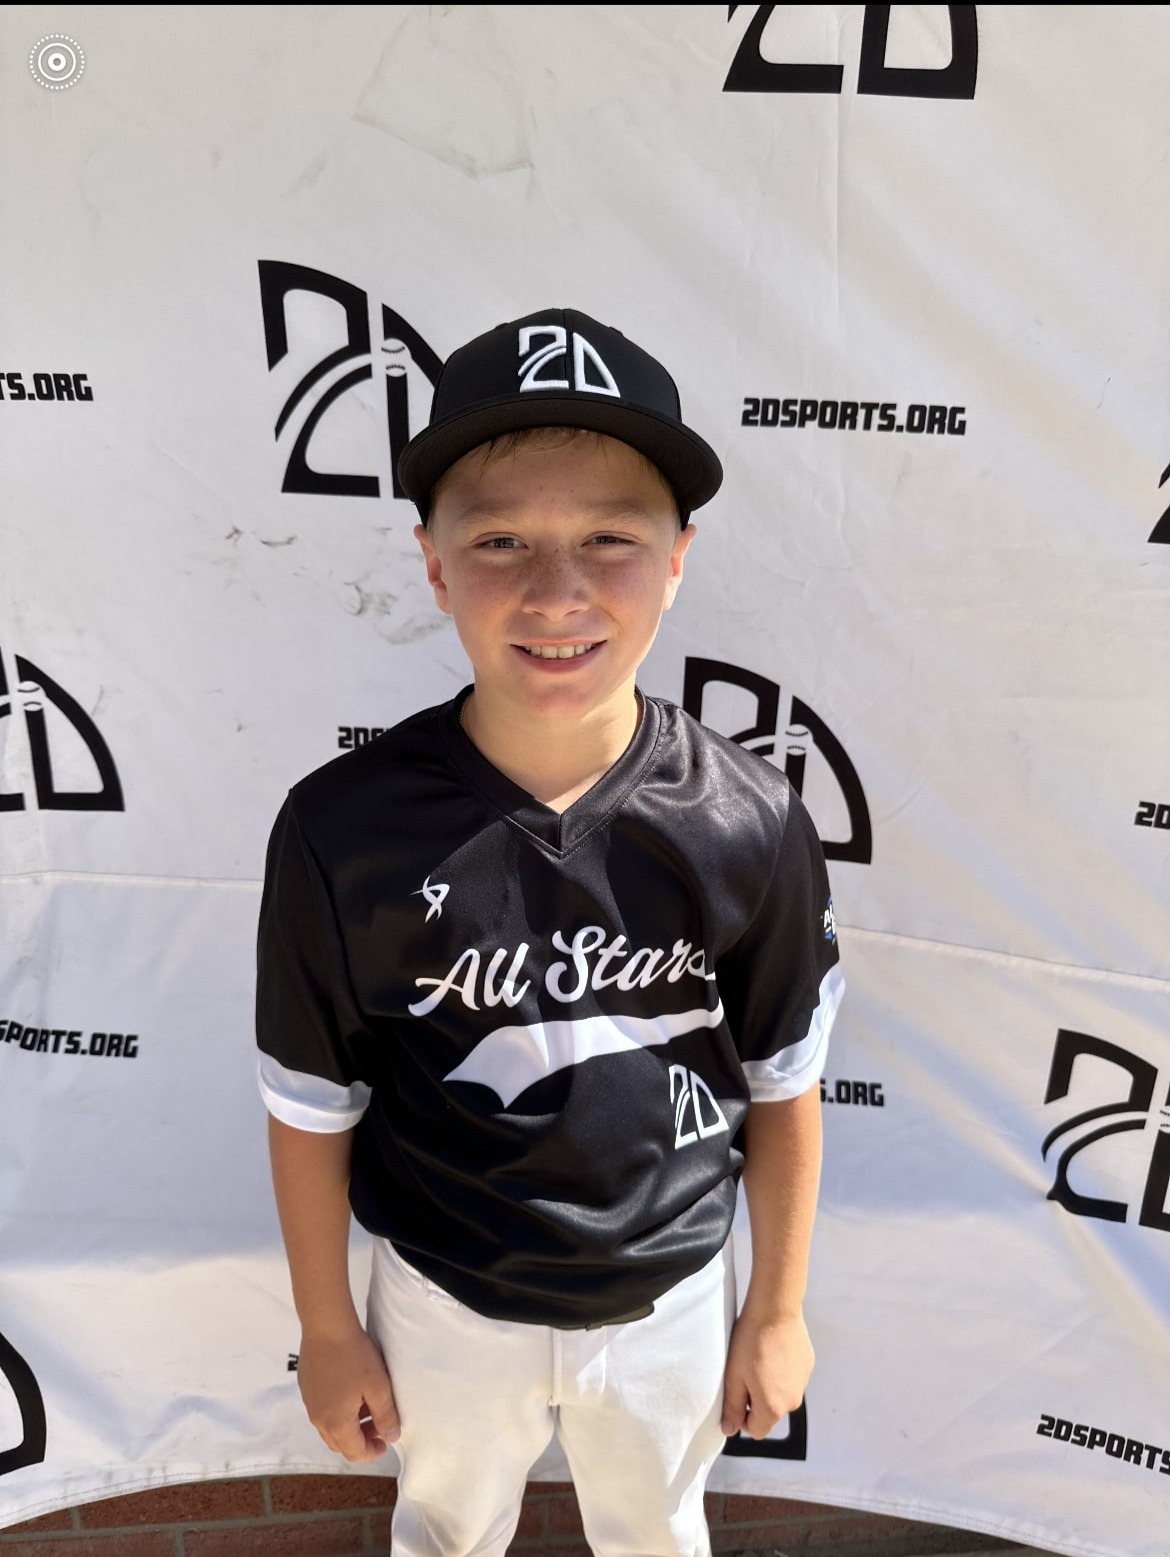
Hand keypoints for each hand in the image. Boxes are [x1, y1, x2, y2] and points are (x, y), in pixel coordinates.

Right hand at [296, 1325, 399, 1461]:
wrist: (326, 1326)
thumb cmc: (355, 1356)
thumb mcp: (379, 1387)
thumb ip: (386, 1415)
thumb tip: (392, 1437)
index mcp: (336, 1423)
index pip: (354, 1453)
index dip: (373, 1452)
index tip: (386, 1441)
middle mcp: (318, 1419)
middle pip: (340, 1444)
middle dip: (361, 1440)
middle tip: (379, 1424)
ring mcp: (309, 1404)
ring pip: (330, 1428)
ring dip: (349, 1426)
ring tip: (367, 1406)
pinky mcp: (306, 1388)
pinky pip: (322, 1411)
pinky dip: (338, 1412)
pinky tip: (350, 1392)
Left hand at [720, 1309, 813, 1439]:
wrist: (775, 1309)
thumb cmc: (751, 1341)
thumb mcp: (734, 1376)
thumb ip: (732, 1407)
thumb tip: (729, 1430)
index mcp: (773, 1408)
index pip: (756, 1430)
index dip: (742, 1416)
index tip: (736, 1394)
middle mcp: (793, 1401)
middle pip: (770, 1413)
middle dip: (756, 1400)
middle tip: (745, 1373)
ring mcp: (803, 1383)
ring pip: (782, 1395)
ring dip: (770, 1385)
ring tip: (759, 1359)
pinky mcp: (807, 1366)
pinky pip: (792, 1378)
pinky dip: (782, 1371)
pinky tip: (773, 1351)